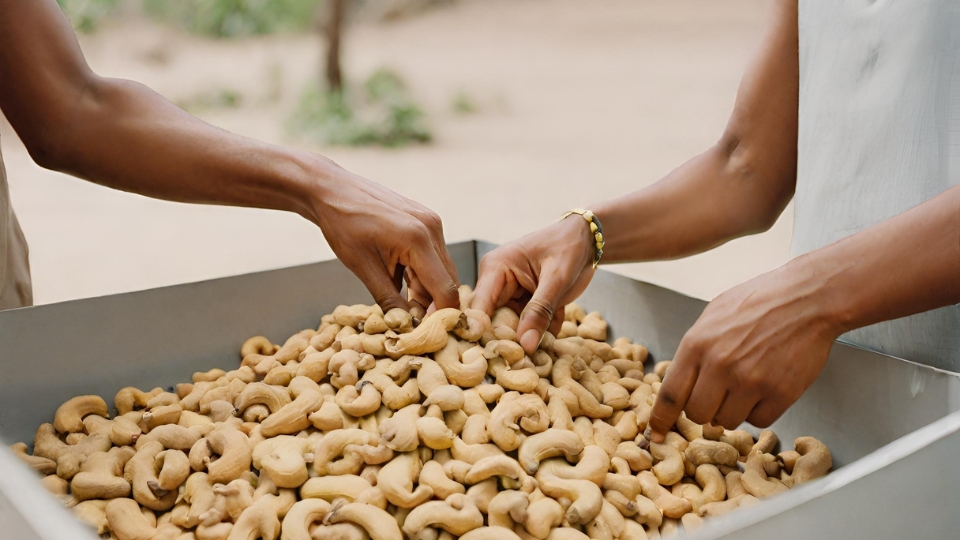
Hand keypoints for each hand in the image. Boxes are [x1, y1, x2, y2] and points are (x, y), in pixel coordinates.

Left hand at [310, 171, 460, 312]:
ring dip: (426, 290)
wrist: (330, 189)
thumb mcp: (362, 267)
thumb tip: (405, 326)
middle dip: (433, 305)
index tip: (427, 334)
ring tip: (401, 302)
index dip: (440, 316)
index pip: (446, 289)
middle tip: (411, 323)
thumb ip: (388, 299)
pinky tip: (400, 280)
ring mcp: (430, 222)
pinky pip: (432, 256)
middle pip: (448, 281)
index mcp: (418, 239)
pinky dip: (420, 274)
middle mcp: (432, 228)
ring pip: (441, 270)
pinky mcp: (425, 221)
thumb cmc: (342, 224)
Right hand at [472, 216, 596, 353]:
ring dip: (529, 339)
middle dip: (511, 341)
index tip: (495, 358)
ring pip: (510, 328)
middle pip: (492, 322)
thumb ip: (540, 311)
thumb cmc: (568, 247)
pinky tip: (554, 338)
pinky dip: (541, 333)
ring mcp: (509, 294)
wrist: (586, 240)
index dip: (482, 334)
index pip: (479, 307)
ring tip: (544, 353)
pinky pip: (526, 326)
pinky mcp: (522, 303)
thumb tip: (526, 345)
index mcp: (495, 269)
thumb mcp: (556, 279)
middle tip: (527, 361)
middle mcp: (496, 283)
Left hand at [648, 261, 842, 440]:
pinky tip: (766, 387)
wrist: (809, 298)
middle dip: (703, 410)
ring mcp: (751, 382)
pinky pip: (759, 421)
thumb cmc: (759, 301)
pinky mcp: (780, 393)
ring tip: (746, 383)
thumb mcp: (714, 315)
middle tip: (717, 394)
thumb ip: (695, 348)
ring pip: (727, 421)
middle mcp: (720, 366)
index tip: (655, 434)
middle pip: (697, 414)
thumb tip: (681, 381)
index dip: (660, 418)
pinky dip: (760, 411)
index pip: (670, 394)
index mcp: (697, 344)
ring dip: (733, 410)